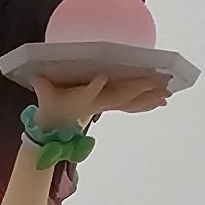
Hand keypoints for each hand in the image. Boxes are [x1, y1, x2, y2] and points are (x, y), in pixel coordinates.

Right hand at [33, 71, 169, 126]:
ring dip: (149, 99)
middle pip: (120, 98)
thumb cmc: (51, 106)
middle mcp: (98, 104)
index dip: (92, 88)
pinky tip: (161, 101)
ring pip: (130, 103)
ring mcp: (106, 106)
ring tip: (167, 96)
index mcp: (80, 99)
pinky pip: (132, 105)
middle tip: (157, 84)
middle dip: (138, 90)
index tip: (101, 79)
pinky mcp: (111, 106)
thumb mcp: (44, 94)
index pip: (87, 93)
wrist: (57, 127)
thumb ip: (43, 86)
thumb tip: (37, 77)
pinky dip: (147, 103)